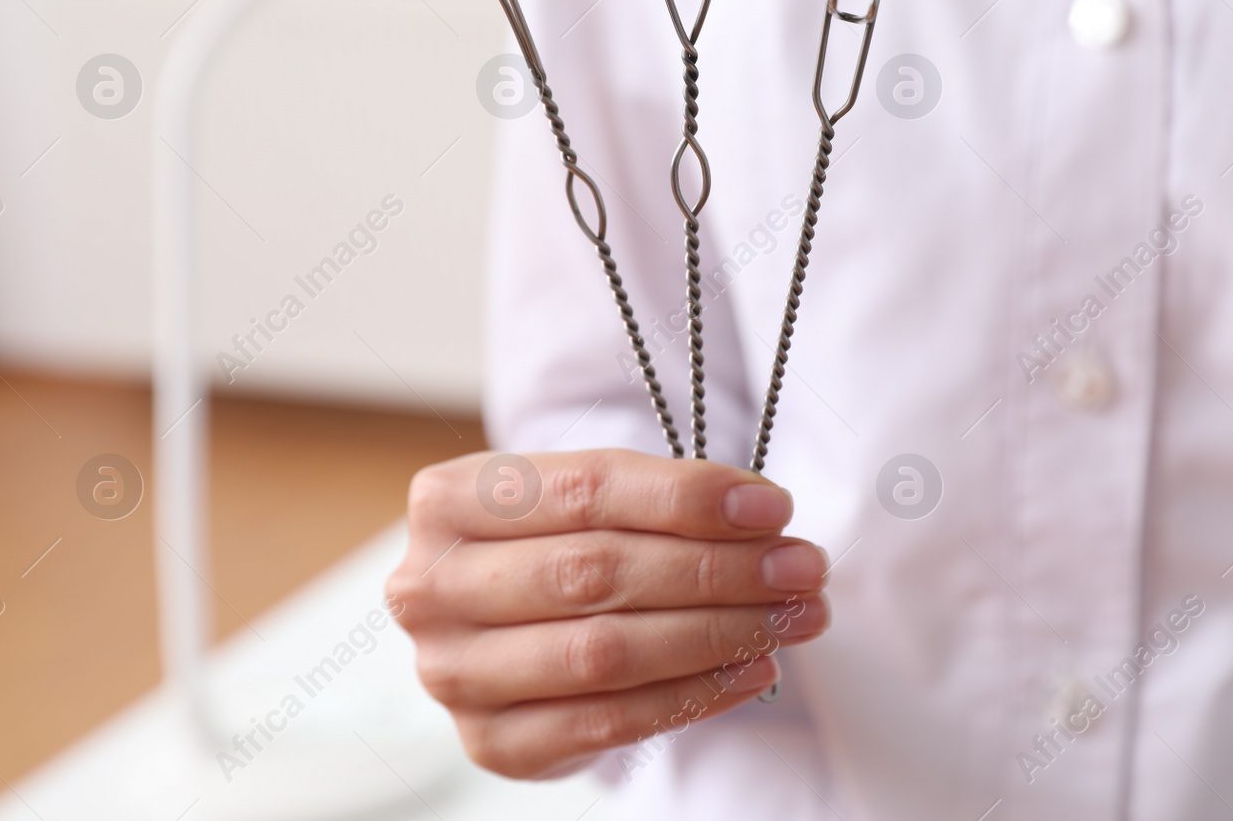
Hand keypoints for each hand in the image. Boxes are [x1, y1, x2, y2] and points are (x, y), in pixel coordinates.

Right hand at [387, 448, 829, 778]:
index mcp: (449, 500)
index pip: (585, 490)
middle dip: (716, 569)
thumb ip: (658, 497)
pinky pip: (607, 722)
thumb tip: (761, 513)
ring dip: (717, 633)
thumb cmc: (558, 543)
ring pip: (604, 650)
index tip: (772, 508)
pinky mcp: (491, 741)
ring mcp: (453, 673)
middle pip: (595, 572)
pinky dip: (692, 695)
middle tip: (801, 567)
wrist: (504, 624)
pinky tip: (751, 670)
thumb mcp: (586, 496)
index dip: (686, 499)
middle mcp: (430, 586)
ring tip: (792, 616)